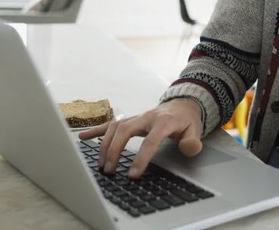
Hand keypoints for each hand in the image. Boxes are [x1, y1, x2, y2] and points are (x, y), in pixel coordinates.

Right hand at [78, 98, 202, 177]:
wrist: (181, 104)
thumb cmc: (186, 120)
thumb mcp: (195, 130)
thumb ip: (192, 141)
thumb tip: (189, 148)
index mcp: (163, 122)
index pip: (151, 140)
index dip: (142, 157)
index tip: (133, 174)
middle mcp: (147, 117)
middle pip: (126, 130)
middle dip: (115, 150)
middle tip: (109, 170)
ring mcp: (136, 117)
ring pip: (116, 126)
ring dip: (105, 144)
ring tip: (101, 164)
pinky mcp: (130, 119)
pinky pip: (111, 123)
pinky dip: (96, 130)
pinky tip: (83, 138)